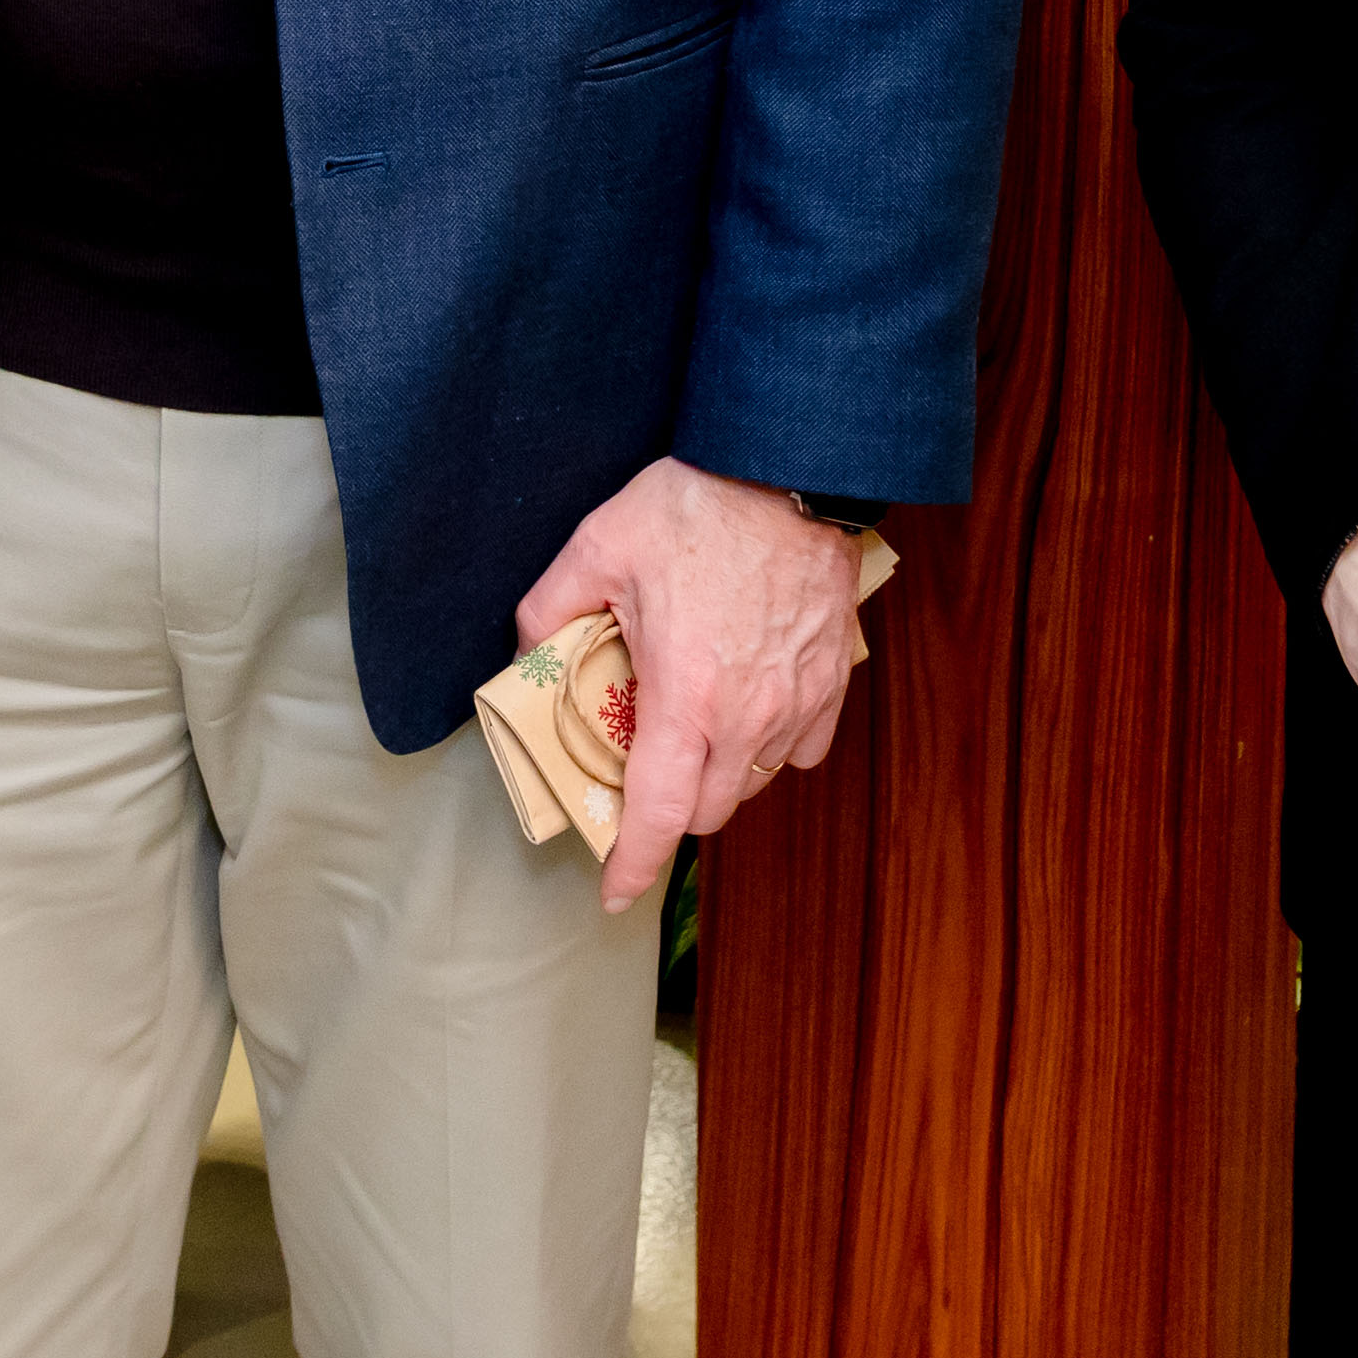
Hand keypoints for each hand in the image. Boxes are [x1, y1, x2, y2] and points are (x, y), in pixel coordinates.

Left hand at [513, 460, 871, 912]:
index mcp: (684, 697)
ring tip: (689, 724)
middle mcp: (746, 717)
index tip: (615, 891)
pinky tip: (744, 707)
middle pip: (705, 810)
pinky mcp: (831, 682)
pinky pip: (799, 749)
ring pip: (753, 782)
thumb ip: (547, 611)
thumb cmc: (695, 506)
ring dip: (716, 775)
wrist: (790, 465)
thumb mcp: (596, 547)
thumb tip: (525, 654)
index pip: (657, 814)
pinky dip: (769, 747)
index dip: (633, 865)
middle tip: (638, 764)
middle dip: (667, 807)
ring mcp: (796, 703)